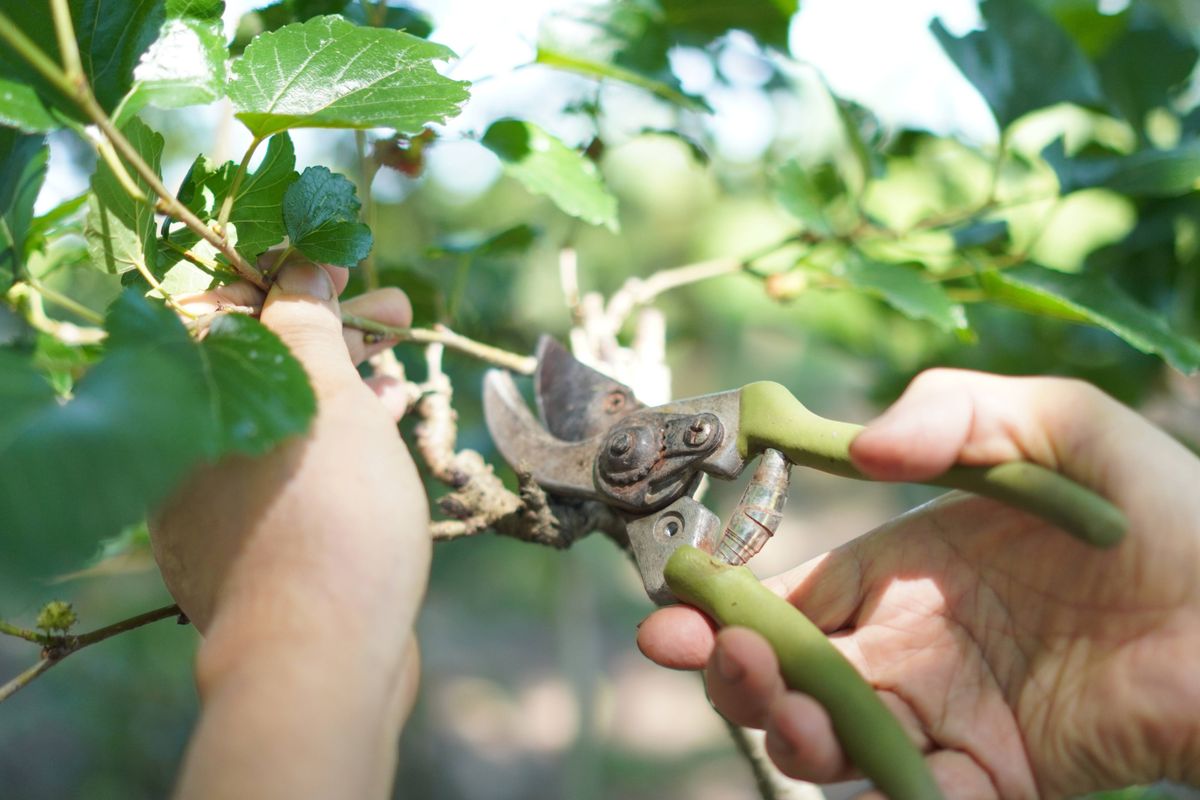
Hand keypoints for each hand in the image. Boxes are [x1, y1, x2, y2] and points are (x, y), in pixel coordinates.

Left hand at [151, 260, 428, 799]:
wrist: (320, 655)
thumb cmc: (322, 511)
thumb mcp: (319, 393)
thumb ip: (304, 318)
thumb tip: (303, 264)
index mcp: (180, 405)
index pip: (224, 310)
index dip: (290, 277)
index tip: (348, 264)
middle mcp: (188, 449)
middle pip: (262, 362)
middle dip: (333, 328)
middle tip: (400, 310)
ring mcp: (222, 499)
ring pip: (288, 414)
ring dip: (346, 378)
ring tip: (405, 362)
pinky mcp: (262, 538)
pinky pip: (300, 462)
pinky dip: (343, 433)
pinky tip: (394, 415)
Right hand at [638, 369, 1199, 798]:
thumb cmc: (1164, 510)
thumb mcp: (1059, 423)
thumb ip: (957, 410)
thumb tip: (860, 447)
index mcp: (906, 572)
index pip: (793, 594)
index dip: (727, 599)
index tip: (676, 600)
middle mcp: (911, 649)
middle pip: (792, 675)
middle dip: (732, 670)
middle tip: (697, 652)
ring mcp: (951, 718)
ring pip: (838, 743)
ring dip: (792, 733)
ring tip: (790, 709)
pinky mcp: (1003, 778)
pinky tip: (870, 779)